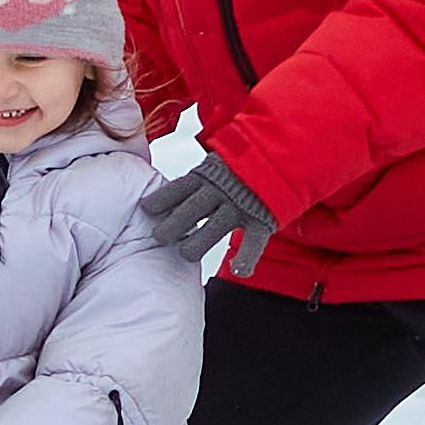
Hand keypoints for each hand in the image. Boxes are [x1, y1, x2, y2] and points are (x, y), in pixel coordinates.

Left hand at [139, 152, 275, 276]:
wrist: (278, 155)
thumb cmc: (237, 168)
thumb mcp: (212, 165)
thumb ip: (193, 181)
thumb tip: (159, 197)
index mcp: (206, 175)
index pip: (178, 189)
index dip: (160, 200)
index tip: (146, 209)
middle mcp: (220, 190)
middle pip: (190, 209)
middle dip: (172, 225)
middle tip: (158, 237)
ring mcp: (240, 206)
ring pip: (215, 228)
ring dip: (198, 243)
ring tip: (186, 253)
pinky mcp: (261, 219)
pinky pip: (253, 243)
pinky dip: (246, 258)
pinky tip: (239, 270)